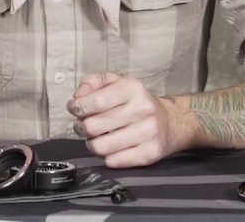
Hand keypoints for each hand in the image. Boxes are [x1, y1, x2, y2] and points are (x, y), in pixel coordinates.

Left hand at [67, 73, 187, 167]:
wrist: (169, 122)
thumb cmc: (135, 102)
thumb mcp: (116, 82)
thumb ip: (93, 82)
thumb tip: (77, 97)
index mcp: (132, 88)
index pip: (95, 101)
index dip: (77, 107)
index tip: (74, 108)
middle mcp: (142, 110)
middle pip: (93, 126)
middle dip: (81, 127)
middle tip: (84, 126)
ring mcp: (147, 133)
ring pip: (100, 147)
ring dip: (92, 144)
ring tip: (96, 138)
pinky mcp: (149, 154)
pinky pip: (113, 162)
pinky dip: (106, 157)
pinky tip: (110, 148)